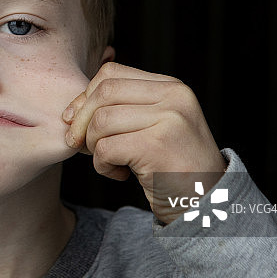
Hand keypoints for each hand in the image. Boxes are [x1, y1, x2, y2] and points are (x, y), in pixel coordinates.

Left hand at [63, 62, 226, 223]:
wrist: (206, 203)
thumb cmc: (171, 166)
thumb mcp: (153, 126)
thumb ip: (122, 109)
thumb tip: (70, 111)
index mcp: (171, 86)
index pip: (111, 74)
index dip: (86, 97)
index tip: (76, 121)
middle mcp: (174, 97)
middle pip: (103, 93)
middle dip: (82, 121)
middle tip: (82, 145)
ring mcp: (169, 119)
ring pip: (101, 121)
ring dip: (94, 147)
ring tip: (112, 162)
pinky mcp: (158, 145)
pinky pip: (106, 148)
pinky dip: (103, 165)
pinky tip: (121, 175)